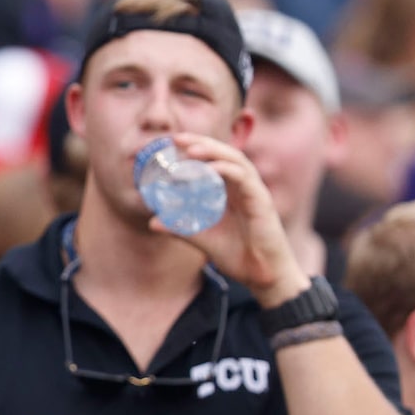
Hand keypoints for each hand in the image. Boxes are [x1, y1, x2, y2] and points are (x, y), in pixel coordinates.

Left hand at [160, 132, 303, 300]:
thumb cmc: (237, 254)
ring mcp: (254, 192)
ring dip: (213, 151)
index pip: (213, 161)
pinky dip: (228, 169)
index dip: (195, 149)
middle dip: (201, 142)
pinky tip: (212, 168)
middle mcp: (243, 187)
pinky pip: (245, 179)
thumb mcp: (202, 238)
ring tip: (190, 149)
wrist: (262, 276)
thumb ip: (180, 228)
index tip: (170, 144)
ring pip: (236, 160)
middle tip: (176, 139)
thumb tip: (152, 222)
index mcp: (230, 191)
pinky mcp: (261, 202)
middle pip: (224, 154)